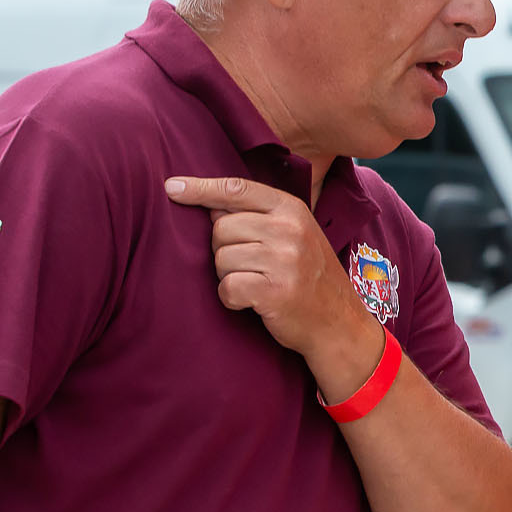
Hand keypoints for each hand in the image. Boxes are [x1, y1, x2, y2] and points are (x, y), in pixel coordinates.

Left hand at [164, 177, 377, 390]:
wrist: (339, 324)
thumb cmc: (309, 278)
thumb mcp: (294, 236)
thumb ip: (257, 217)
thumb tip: (209, 205)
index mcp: (292, 209)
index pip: (237, 189)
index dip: (201, 188)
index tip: (172, 187)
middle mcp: (289, 229)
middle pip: (221, 227)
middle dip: (224, 250)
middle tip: (250, 267)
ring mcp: (284, 260)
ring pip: (221, 259)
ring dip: (228, 276)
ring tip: (255, 285)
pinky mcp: (274, 291)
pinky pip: (227, 287)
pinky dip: (231, 299)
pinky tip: (251, 302)